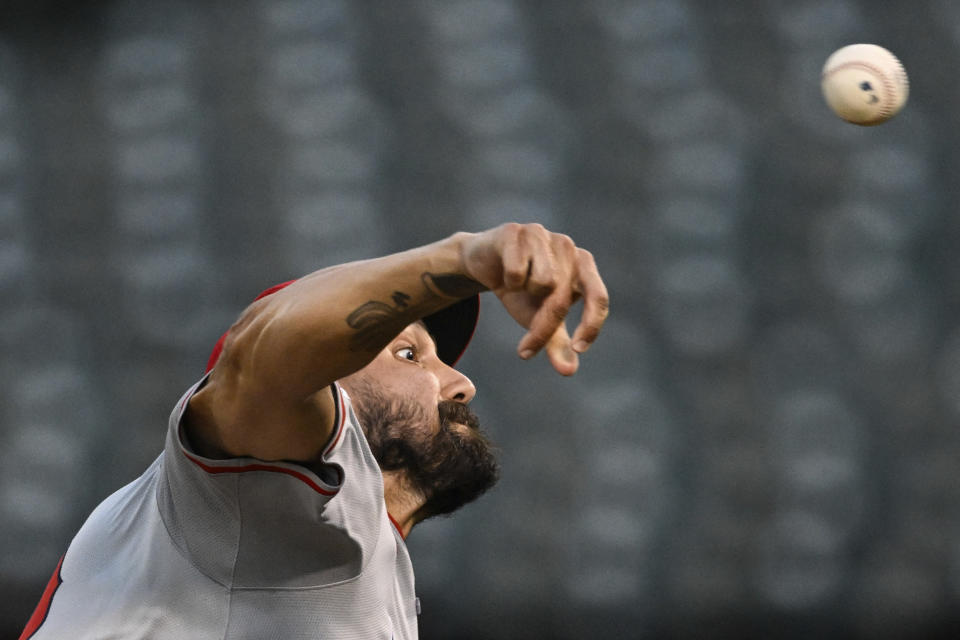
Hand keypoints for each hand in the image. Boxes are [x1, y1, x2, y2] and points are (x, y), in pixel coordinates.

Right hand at [460, 223, 608, 374]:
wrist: (483, 262)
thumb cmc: (519, 290)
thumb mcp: (538, 318)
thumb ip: (556, 342)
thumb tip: (569, 371)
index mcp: (583, 264)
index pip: (598, 297)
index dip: (591, 325)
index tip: (578, 350)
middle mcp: (567, 246)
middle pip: (562, 298)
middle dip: (543, 329)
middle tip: (525, 352)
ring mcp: (542, 235)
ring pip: (541, 282)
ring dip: (524, 295)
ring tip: (516, 287)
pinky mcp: (516, 231)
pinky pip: (516, 271)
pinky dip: (507, 281)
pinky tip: (503, 273)